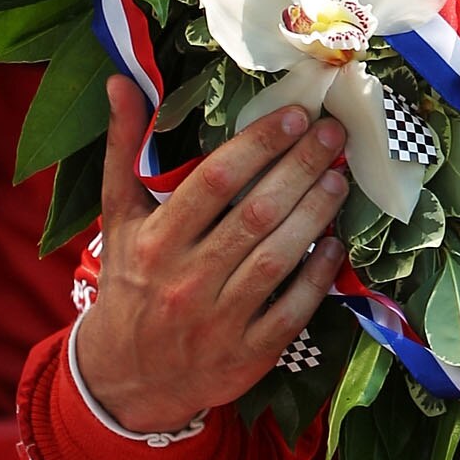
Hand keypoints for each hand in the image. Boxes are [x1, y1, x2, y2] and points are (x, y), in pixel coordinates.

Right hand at [74, 77, 348, 434]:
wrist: (124, 377)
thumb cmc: (130, 280)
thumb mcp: (119, 217)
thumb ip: (124, 149)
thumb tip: (121, 82)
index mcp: (156, 241)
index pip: (214, 182)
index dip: (259, 145)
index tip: (295, 114)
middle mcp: (186, 280)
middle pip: (256, 214)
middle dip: (301, 167)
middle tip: (333, 133)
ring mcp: (219, 320)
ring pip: (278, 257)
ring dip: (315, 212)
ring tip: (339, 176)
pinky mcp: (247, 354)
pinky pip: (292, 310)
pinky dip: (318, 275)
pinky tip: (336, 242)